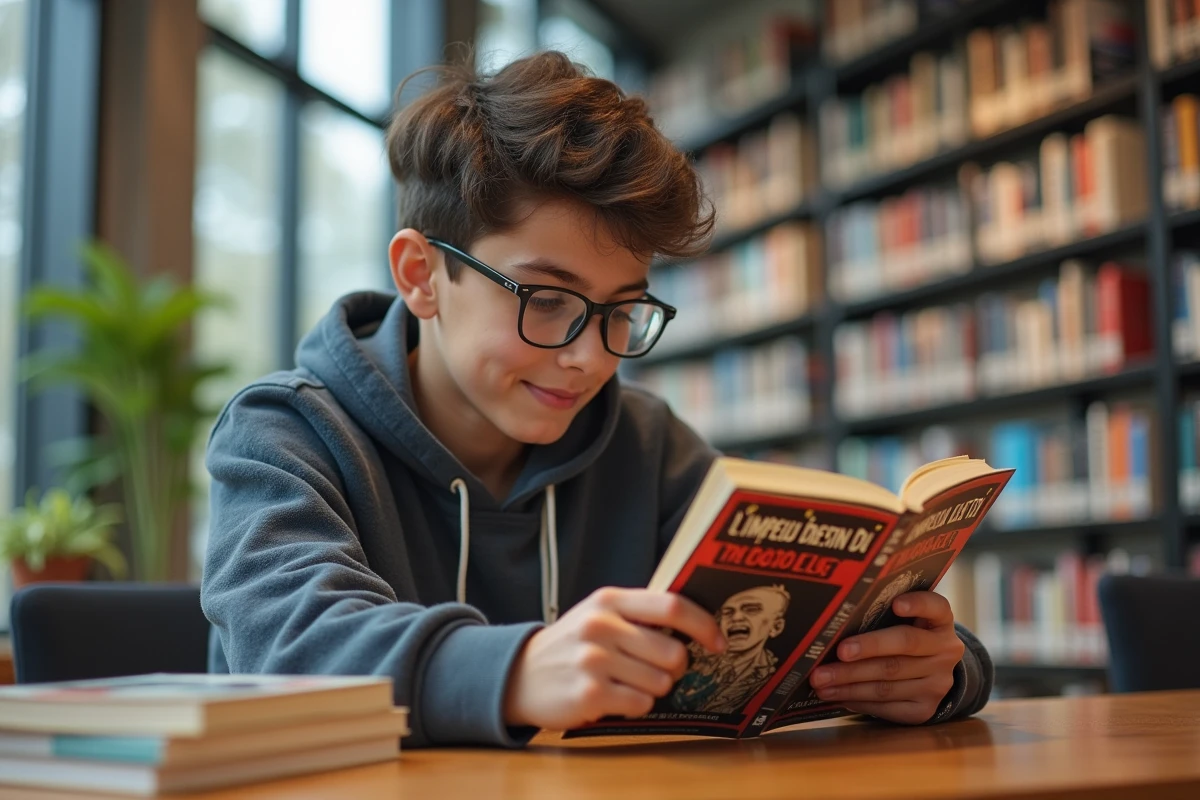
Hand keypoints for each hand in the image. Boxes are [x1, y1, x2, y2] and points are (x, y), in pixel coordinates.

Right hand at [503, 587, 725, 730]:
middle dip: (675, 667)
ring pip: (661, 682)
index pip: (671, 606)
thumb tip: (696, 624)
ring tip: (625, 682)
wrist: (519, 674)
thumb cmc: (572, 644)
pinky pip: (641, 704)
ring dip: (652, 688)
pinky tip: (613, 697)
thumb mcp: (599, 614)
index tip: (718, 641)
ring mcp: (593, 660)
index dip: (703, 625)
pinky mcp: (589, 694)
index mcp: (609, 600)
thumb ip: (640, 613)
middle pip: (673, 651)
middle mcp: (601, 626)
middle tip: (655, 669)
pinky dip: (635, 706)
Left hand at [808, 591, 963, 724]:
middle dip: (866, 650)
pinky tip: (838, 695)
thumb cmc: (905, 637)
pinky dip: (858, 700)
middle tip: (838, 652)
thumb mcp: (906, 621)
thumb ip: (883, 614)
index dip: (918, 604)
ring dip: (850, 682)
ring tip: (821, 681)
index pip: (936, 607)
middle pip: (904, 646)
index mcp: (941, 621)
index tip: (896, 604)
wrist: (930, 674)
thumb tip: (836, 619)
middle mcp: (945, 651)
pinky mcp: (925, 708)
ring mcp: (938, 683)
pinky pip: (887, 706)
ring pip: (889, 682)